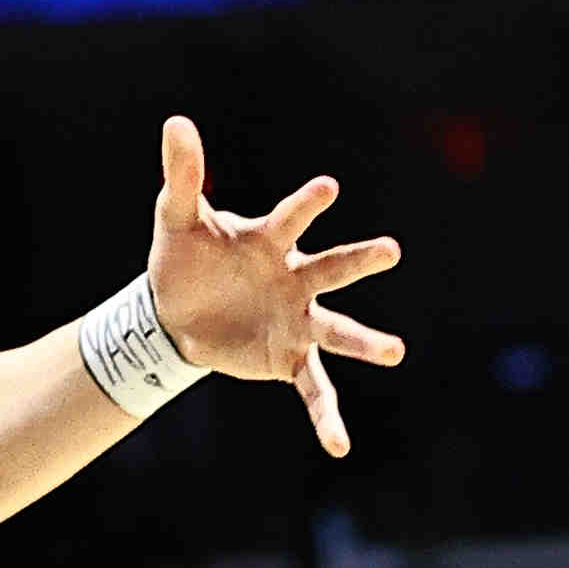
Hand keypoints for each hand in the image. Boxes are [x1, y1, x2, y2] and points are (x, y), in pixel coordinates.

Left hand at [144, 116, 404, 455]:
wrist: (174, 313)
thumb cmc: (186, 259)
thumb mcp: (177, 219)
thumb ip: (183, 176)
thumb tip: (176, 123)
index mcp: (272, 241)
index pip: (292, 218)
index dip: (307, 204)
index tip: (327, 190)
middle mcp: (296, 278)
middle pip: (333, 267)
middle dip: (359, 259)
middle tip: (390, 250)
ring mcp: (298, 319)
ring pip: (337, 330)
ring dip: (365, 342)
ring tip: (395, 352)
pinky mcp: (288, 358)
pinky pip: (313, 389)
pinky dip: (325, 416)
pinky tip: (338, 444)